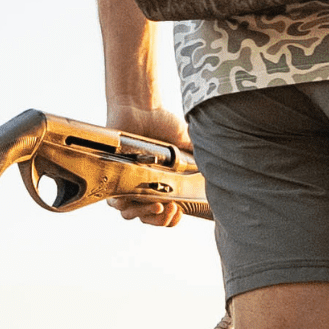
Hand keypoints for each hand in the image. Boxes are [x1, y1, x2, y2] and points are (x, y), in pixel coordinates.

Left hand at [105, 102, 194, 228]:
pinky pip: (113, 198)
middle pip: (147, 218)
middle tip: (171, 208)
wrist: (141, 108)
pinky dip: (124, 202)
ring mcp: (126, 183)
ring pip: (129, 213)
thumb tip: (217, 169)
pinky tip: (137, 198)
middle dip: (160, 220)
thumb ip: (199, 157)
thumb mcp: (186, 142)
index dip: (172, 219)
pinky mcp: (111, 176)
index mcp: (160, 185)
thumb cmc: (162, 123)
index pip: (165, 214)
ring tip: (157, 206)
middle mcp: (142, 187)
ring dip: (144, 215)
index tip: (180, 212)